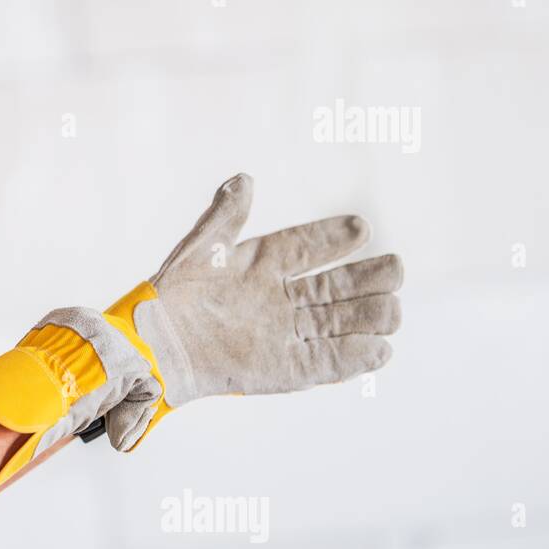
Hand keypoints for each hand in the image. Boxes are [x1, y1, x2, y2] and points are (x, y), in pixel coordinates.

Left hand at [104, 173, 402, 449]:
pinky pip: (326, 362)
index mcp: (264, 264)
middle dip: (369, 279)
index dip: (334, 237)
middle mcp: (281, 298)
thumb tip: (244, 179)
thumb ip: (225, 215)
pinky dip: (353, 358)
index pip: (309, 246)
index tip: (360, 227)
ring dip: (371, 317)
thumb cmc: (171, 295)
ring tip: (393, 309)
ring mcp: (285, 333)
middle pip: (338, 287)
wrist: (154, 345)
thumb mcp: (199, 249)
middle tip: (394, 270)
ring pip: (340, 323)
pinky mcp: (284, 369)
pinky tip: (380, 351)